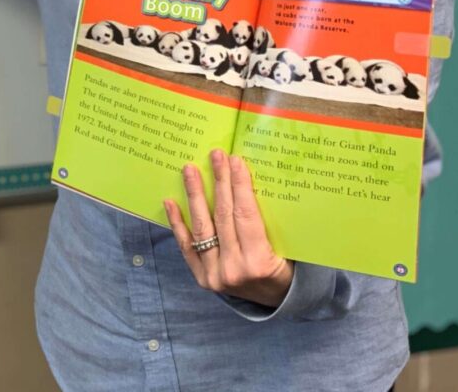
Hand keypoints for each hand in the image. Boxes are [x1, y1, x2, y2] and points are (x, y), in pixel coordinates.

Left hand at [164, 150, 292, 308]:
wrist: (276, 301)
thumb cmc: (284, 267)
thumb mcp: (286, 247)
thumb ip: (267, 220)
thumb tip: (249, 178)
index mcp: (259, 262)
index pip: (246, 215)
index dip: (239, 186)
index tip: (235, 160)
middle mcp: (234, 269)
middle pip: (223, 216)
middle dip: (219, 182)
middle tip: (215, 155)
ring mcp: (214, 275)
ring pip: (202, 228)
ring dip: (195, 195)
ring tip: (189, 170)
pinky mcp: (201, 278)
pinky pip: (186, 246)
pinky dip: (177, 223)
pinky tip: (170, 201)